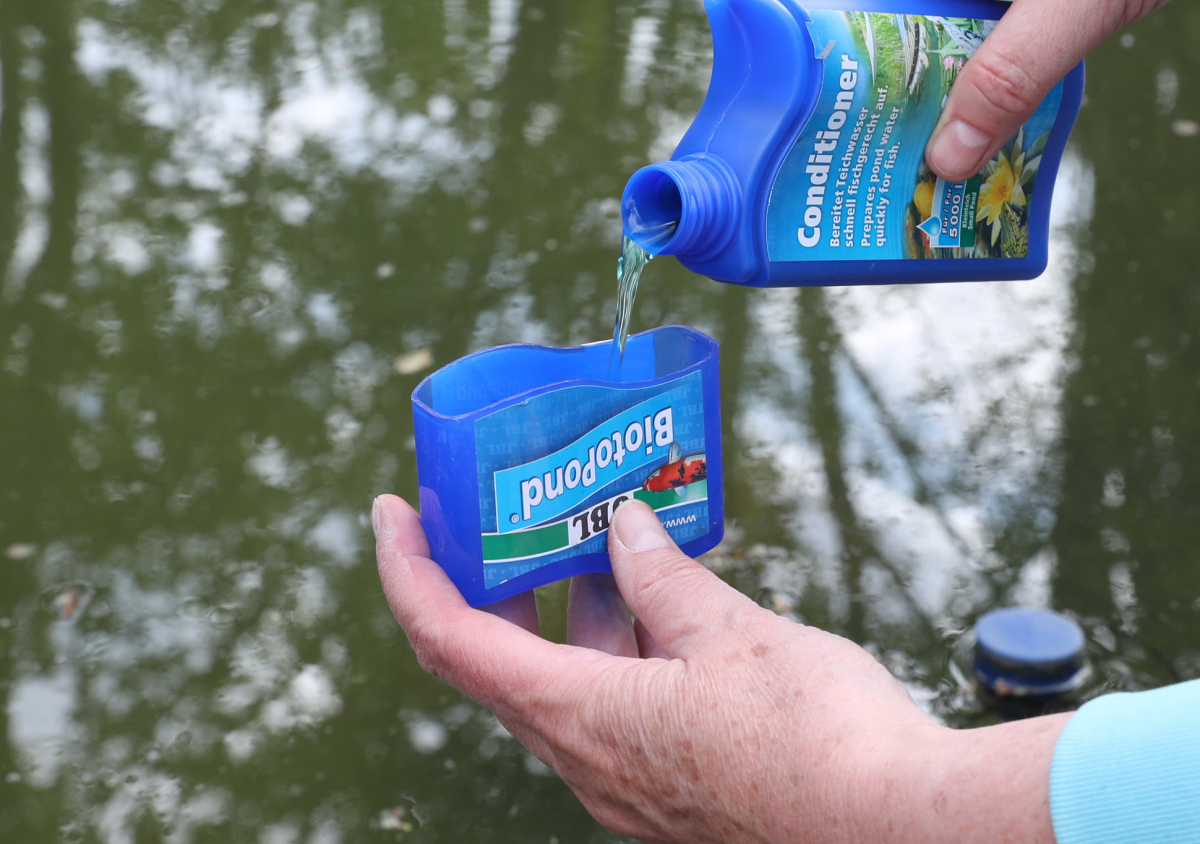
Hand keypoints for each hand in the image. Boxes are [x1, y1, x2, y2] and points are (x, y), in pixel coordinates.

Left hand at [375, 493, 1067, 842]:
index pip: (450, 639)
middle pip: (502, 657)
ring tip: (604, 526)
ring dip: (575, 602)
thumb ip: (662, 577)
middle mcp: (588, 759)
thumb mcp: (731, 631)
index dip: (408, 570)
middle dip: (498, 576)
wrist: (902, 831)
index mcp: (582, 718)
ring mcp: (629, 778)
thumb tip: (622, 527)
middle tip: (511, 505)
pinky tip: (665, 589)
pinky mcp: (672, 782)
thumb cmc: (817, 739)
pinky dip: (623, 638)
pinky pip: (619, 698)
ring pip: (570, 675)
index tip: (393, 510)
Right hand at [793, 0, 1199, 180]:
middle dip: (871, 64)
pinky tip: (974, 106)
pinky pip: (979, 11)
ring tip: (912, 134)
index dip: (811, 30)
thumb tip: (945, 158)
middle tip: (859, 137)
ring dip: (926, 67)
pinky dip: (973, 57)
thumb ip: (1012, 77)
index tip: (797, 101)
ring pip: (931, 7)